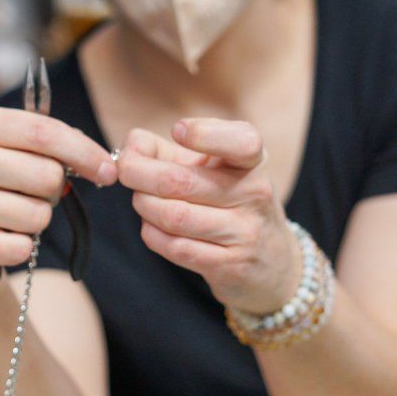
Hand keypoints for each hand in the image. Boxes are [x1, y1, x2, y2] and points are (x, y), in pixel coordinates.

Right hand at [0, 106, 117, 276]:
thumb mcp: (5, 144)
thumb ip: (49, 142)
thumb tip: (100, 161)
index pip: (44, 133)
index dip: (85, 152)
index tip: (108, 170)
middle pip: (47, 176)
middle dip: (53, 190)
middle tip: (32, 193)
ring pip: (37, 215)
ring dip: (36, 220)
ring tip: (10, 214)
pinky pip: (19, 248)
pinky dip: (20, 247)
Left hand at [117, 118, 301, 313]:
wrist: (272, 262)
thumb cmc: (230, 203)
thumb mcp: (211, 169)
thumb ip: (166, 150)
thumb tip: (131, 144)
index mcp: (253, 162)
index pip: (241, 143)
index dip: (205, 134)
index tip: (177, 130)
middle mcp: (254, 194)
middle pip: (178, 181)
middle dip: (137, 173)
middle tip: (124, 170)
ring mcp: (244, 232)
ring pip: (172, 215)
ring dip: (143, 205)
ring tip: (141, 199)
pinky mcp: (230, 265)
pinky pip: (175, 246)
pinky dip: (152, 233)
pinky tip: (152, 225)